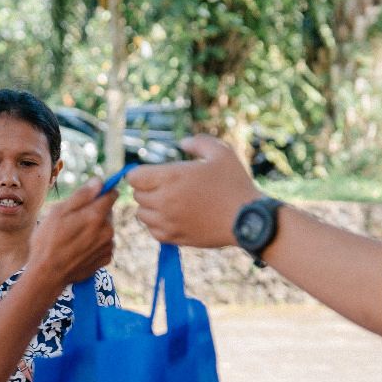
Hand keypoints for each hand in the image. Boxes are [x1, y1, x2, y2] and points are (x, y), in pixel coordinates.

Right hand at [28, 183, 116, 291]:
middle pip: (108, 211)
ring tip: (74, 237)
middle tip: (73, 220)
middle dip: (95, 212)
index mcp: (96, 215)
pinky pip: (104, 243)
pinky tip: (79, 248)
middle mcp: (108, 230)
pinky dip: (95, 243)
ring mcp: (108, 246)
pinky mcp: (106, 258)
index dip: (101, 192)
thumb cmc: (48, 241)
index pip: (112, 193)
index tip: (89, 197)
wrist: (48, 275)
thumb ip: (82, 195)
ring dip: (95, 228)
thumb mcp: (59, 212)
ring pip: (106, 228)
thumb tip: (99, 181)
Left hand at [128, 136, 263, 247]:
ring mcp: (168, 222)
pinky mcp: (175, 238)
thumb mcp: (221, 152)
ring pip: (141, 215)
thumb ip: (198, 143)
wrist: (247, 220)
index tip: (152, 172)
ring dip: (150, 207)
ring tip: (167, 201)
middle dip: (146, 188)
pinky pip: (153, 231)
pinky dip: (157, 224)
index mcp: (170, 177)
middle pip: (136, 195)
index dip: (140, 172)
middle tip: (165, 185)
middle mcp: (164, 201)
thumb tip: (183, 143)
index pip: (133, 177)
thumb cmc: (234, 184)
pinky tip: (172, 217)